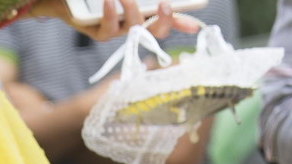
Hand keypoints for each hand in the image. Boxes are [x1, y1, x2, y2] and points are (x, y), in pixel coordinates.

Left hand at [30, 0, 198, 39]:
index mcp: (141, 11)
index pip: (165, 19)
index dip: (180, 22)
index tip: (194, 25)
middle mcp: (130, 23)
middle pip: (153, 31)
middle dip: (163, 20)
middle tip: (165, 5)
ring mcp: (114, 29)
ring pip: (131, 29)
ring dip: (132, 11)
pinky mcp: (96, 32)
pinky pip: (108, 30)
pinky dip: (111, 13)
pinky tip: (110, 0)